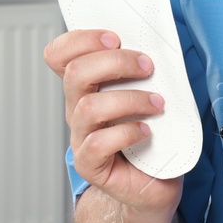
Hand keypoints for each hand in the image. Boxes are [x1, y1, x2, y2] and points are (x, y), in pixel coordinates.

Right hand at [44, 29, 181, 222]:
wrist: (155, 185)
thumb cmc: (156, 137)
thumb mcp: (151, 94)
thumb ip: (146, 72)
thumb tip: (162, 45)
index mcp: (87, 87)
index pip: (60, 56)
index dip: (79, 40)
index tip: (114, 37)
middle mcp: (79, 109)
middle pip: (76, 74)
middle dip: (115, 62)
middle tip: (146, 66)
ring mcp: (82, 138)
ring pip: (88, 107)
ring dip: (130, 99)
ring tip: (156, 104)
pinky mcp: (90, 165)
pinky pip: (97, 143)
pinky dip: (127, 132)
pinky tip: (146, 132)